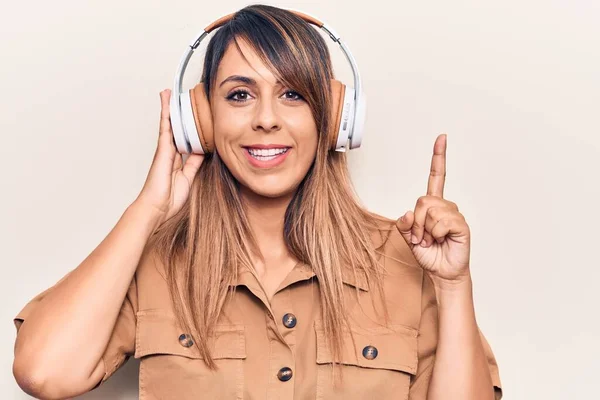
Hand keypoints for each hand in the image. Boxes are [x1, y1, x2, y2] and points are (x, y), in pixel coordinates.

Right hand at [133, 89, 204, 231]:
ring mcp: (165, 149)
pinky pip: (165, 125)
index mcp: (179, 160)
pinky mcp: (162, 148)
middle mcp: (171, 152)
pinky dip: (166, 111)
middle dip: (178, 115)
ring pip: (170, 124)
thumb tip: (204, 151)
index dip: (192, 129)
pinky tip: (166, 99)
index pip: (187, 140)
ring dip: (170, 108)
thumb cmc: (171, 199)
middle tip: (181, 98)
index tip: (196, 118)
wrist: (158, 208)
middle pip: (177, 128)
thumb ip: (195, 164)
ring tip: (170, 92)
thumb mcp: (189, 178)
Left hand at [395, 134, 470, 283]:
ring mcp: (454, 215)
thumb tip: (408, 213)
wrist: (442, 273)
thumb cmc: (429, 254)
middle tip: (421, 238)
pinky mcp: (461, 225)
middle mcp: (445, 206)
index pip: (436, 177)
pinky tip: (441, 241)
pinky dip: (435, 234)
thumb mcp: (408, 238)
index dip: (439, 157)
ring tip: (431, 241)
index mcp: (433, 205)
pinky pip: (442, 222)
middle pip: (422, 201)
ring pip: (430, 212)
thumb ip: (404, 224)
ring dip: (425, 231)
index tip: (442, 138)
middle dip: (416, 223)